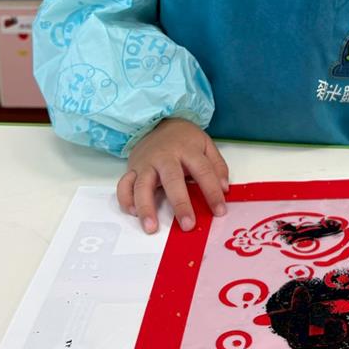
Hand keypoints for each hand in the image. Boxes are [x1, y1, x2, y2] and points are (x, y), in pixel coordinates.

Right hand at [117, 118, 228, 233]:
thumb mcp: (205, 144)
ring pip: (142, 185)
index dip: (212, 192)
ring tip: (151, 227)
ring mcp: (146, 163)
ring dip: (146, 207)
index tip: (219, 211)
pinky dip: (126, 199)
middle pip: (172, 179)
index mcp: (187, 149)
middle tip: (188, 225)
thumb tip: (224, 188)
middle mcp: (165, 157)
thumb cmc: (183, 139)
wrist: (157, 121)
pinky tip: (133, 213)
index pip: (203, 171)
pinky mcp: (132, 169)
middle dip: (180, 203)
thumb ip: (217, 166)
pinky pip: (124, 185)